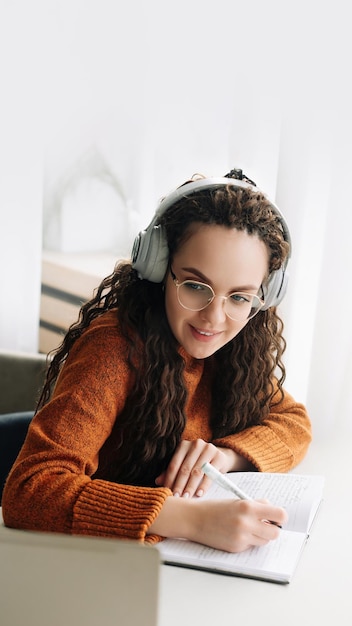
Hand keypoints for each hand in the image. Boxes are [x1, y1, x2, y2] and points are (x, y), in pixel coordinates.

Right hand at [148, 495, 287, 552]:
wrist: (195, 519)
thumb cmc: (216, 508)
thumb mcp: (237, 501)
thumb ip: (256, 505)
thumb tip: (274, 511)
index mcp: (248, 507)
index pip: (279, 515)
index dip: (280, 517)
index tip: (277, 517)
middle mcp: (247, 523)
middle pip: (275, 532)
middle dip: (272, 529)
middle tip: (265, 524)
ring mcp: (242, 538)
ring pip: (265, 540)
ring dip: (261, 535)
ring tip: (248, 528)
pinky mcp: (236, 548)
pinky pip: (251, 546)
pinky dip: (248, 540)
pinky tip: (236, 533)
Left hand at [155, 439, 250, 497]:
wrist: (219, 456)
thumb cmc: (198, 462)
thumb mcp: (185, 463)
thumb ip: (173, 471)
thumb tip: (158, 481)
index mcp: (184, 445)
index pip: (174, 464)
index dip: (169, 479)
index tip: (167, 492)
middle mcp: (196, 444)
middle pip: (185, 468)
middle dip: (179, 485)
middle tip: (176, 498)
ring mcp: (208, 449)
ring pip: (196, 472)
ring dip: (190, 487)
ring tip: (186, 497)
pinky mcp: (219, 457)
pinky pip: (210, 474)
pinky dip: (204, 485)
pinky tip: (199, 493)